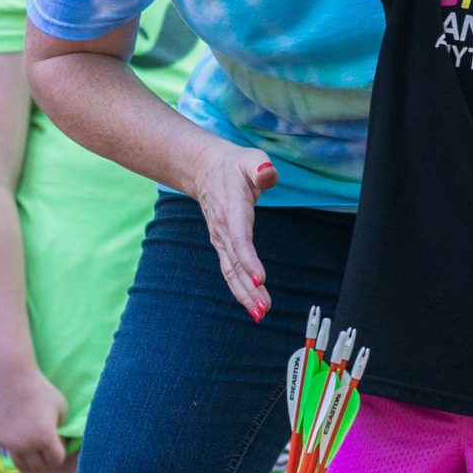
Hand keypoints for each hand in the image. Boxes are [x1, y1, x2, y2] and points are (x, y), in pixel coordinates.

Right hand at [0, 366, 70, 471]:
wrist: (13, 381)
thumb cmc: (42, 391)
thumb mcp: (61, 408)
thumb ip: (62, 427)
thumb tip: (60, 439)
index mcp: (46, 439)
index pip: (56, 460)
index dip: (60, 453)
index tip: (59, 442)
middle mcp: (27, 446)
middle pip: (39, 465)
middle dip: (46, 458)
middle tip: (48, 445)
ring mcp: (11, 443)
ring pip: (22, 464)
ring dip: (30, 459)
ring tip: (35, 446)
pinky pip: (11, 451)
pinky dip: (18, 449)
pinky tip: (22, 436)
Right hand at [190, 141, 279, 320]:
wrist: (205, 169)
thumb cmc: (234, 165)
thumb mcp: (250, 159)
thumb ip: (260, 167)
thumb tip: (268, 172)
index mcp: (232, 210)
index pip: (240, 238)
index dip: (249, 259)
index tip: (260, 278)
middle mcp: (224, 230)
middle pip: (235, 263)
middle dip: (248, 287)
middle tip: (264, 308)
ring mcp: (221, 240)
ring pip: (231, 272)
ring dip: (245, 294)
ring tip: (261, 313)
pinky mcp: (223, 245)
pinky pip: (230, 271)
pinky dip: (240, 289)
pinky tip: (253, 305)